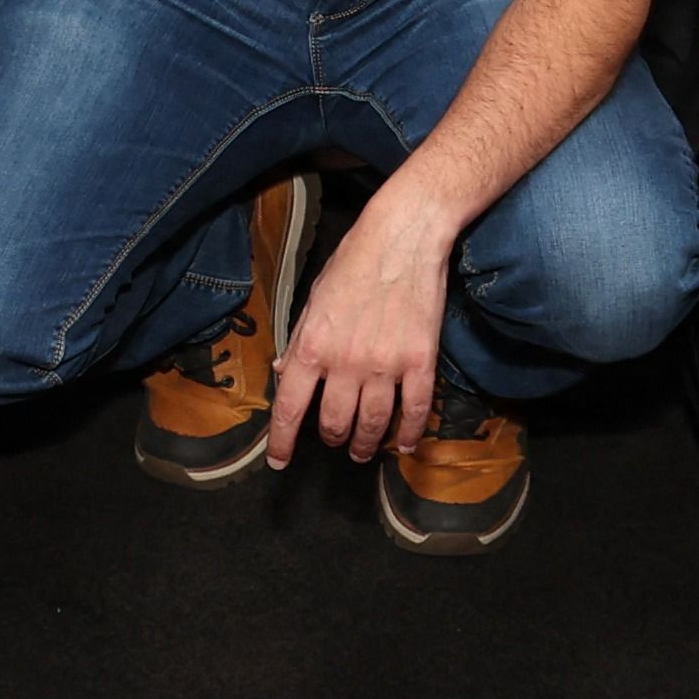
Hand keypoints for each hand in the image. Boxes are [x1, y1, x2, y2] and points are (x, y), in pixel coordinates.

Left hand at [267, 188, 451, 465]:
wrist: (404, 236)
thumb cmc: (353, 261)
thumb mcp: (313, 298)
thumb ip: (299, 340)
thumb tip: (282, 372)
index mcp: (313, 345)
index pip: (290, 407)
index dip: (282, 440)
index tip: (279, 461)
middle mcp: (346, 362)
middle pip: (335, 422)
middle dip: (332, 438)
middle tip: (335, 439)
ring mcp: (385, 365)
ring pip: (373, 424)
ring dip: (365, 443)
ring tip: (362, 449)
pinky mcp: (420, 361)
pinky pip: (415, 410)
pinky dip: (408, 434)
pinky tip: (403, 445)